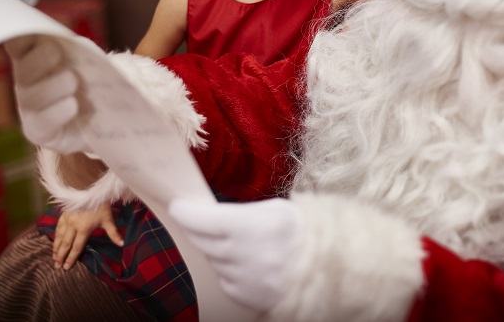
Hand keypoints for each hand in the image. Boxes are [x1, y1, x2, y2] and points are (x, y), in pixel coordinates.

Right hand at [5, 36, 85, 153]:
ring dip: (53, 85)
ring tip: (73, 82)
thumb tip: (73, 42)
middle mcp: (26, 83)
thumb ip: (77, 48)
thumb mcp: (88, 60)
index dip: (20, 35)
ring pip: (31, 97)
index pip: (17, 43)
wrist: (107, 119)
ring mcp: (30, 109)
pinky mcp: (39, 132)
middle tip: (57, 54)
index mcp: (34, 58)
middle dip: (40, 59)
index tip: (34, 31)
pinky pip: (41, 123)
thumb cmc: (93, 82)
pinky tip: (72, 105)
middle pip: (23, 69)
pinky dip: (58, 112)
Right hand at [53, 203, 123, 269]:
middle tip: (56, 266)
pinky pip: (58, 227)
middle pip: (66, 244)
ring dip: (56, 247)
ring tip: (53, 257)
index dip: (71, 258)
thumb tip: (122, 244)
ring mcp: (67, 219)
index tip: (66, 267)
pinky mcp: (64, 213)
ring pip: (60, 236)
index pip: (76, 247)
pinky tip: (54, 240)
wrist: (89, 186)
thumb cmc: (100, 204)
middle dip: (61, 256)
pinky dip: (55, 235)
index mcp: (84, 229)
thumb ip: (113, 233)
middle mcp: (73, 226)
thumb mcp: (108, 219)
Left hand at [168, 198, 301, 312]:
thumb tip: (204, 211)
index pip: (201, 220)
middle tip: (198, 219)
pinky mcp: (246, 297)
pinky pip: (224, 278)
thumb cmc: (298, 230)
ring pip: (212, 260)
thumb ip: (238, 211)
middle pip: (201, 240)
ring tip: (238, 242)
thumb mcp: (273, 208)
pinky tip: (247, 261)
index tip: (178, 206)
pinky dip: (228, 269)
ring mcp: (245, 279)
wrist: (325, 265)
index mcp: (251, 226)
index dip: (184, 212)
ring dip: (216, 249)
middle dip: (195, 228)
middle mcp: (245, 255)